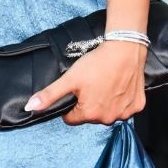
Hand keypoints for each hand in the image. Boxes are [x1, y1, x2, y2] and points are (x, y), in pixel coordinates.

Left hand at [25, 39, 146, 125]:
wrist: (125, 49)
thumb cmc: (97, 63)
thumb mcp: (69, 79)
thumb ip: (49, 95)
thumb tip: (29, 108)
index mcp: (89, 114)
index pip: (71, 118)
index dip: (71, 104)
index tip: (77, 90)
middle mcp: (107, 119)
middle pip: (90, 116)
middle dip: (89, 103)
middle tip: (92, 84)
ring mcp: (124, 113)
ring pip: (108, 112)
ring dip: (105, 102)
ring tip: (105, 83)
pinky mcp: (137, 105)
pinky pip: (125, 107)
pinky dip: (121, 99)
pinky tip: (119, 85)